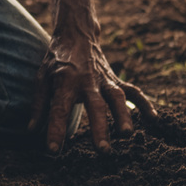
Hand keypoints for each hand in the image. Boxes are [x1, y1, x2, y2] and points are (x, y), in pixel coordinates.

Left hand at [29, 31, 156, 153]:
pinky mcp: (116, 80)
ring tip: (127, 135)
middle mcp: (87, 81)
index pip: (59, 109)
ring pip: (118, 98)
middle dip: (100, 127)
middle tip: (103, 150)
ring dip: (124, 116)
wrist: (76, 34)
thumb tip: (32, 130)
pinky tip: (154, 119)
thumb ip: (39, 104)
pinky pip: (133, 91)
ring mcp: (105, 79)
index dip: (56, 130)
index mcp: (65, 81)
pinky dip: (144, 103)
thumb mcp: (41, 77)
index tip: (53, 151)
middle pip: (95, 105)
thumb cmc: (56, 60)